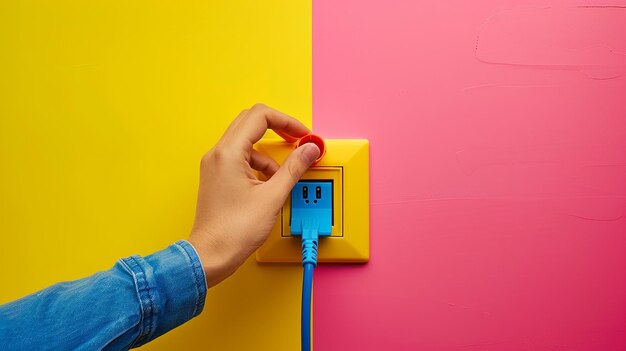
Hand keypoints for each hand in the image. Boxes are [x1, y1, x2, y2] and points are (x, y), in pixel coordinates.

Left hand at [188, 104, 319, 286]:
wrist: (211, 255)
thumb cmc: (232, 232)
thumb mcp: (272, 197)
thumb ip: (294, 168)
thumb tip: (309, 150)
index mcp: (228, 153)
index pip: (260, 116)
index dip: (287, 121)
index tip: (302, 134)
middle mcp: (218, 154)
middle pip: (251, 122)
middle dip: (279, 129)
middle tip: (298, 141)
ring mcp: (215, 165)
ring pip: (247, 142)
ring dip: (269, 153)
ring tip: (283, 175)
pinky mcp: (217, 177)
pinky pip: (241, 159)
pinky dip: (259, 165)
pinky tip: (269, 185)